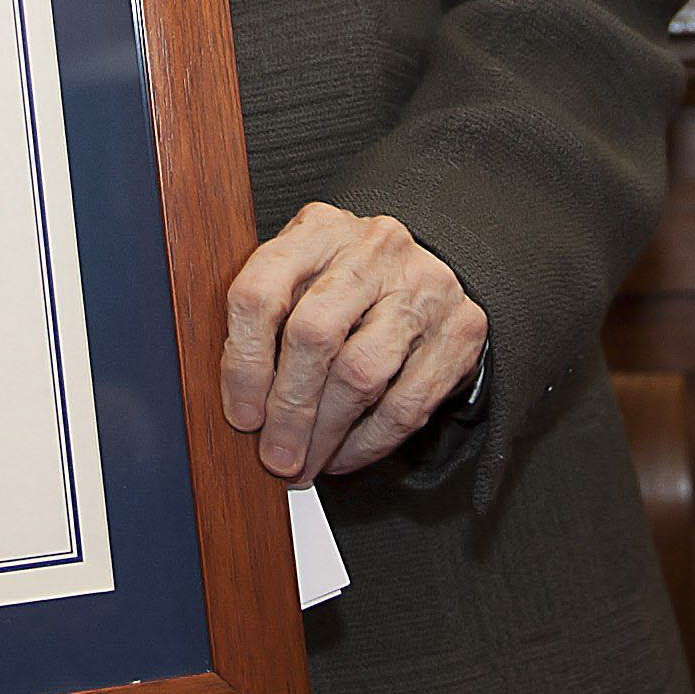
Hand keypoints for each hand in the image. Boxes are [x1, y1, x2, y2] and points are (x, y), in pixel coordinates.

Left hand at [221, 201, 487, 482]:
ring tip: (306, 463)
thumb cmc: (345, 281)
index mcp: (316, 230)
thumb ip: (266, 315)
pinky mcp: (461, 330)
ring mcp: (422, 287)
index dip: (244, 363)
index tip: (241, 415)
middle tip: (276, 458)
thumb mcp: (301, 275)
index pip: (260, 293)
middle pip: (313, 336)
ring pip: (361, 375)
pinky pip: (408, 403)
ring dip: (327, 434)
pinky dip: (370, 442)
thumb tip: (234, 398)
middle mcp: (371, 250)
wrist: (426, 273)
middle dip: (289, 411)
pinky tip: (345, 456)